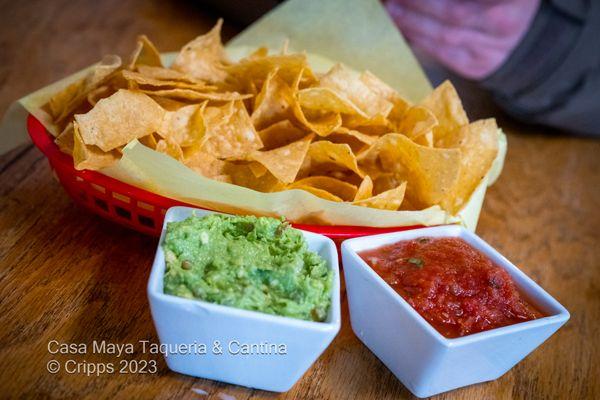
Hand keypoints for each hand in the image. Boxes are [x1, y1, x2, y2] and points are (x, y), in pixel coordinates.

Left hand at [385, 0, 539, 78]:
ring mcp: (490, 49)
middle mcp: (503, 23)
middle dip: (417, 4)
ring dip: (410, 22)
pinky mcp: (475, 68)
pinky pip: (440, 53)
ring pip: (443, 36)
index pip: (462, 3)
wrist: (528, 45)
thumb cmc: (504, 7)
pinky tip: (401, 27)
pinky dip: (418, 39)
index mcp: (513, 0)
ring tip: (389, 7)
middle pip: (453, 12)